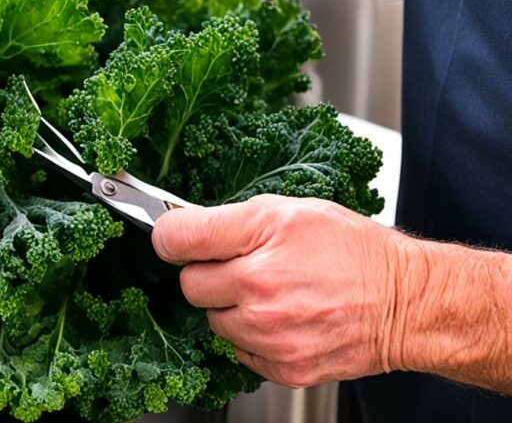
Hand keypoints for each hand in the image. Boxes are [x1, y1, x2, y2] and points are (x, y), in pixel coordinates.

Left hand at [151, 194, 402, 387]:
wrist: (405, 302)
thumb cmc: (352, 251)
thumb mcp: (290, 210)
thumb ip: (230, 218)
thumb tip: (180, 227)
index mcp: (259, 241)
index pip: (178, 239)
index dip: (172, 236)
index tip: (176, 240)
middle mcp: (259, 292)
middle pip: (190, 285)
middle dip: (210, 275)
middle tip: (244, 267)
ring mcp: (269, 335)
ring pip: (213, 321)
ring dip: (231, 309)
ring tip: (271, 293)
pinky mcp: (282, 367)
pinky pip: (238, 352)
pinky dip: (252, 339)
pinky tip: (283, 320)